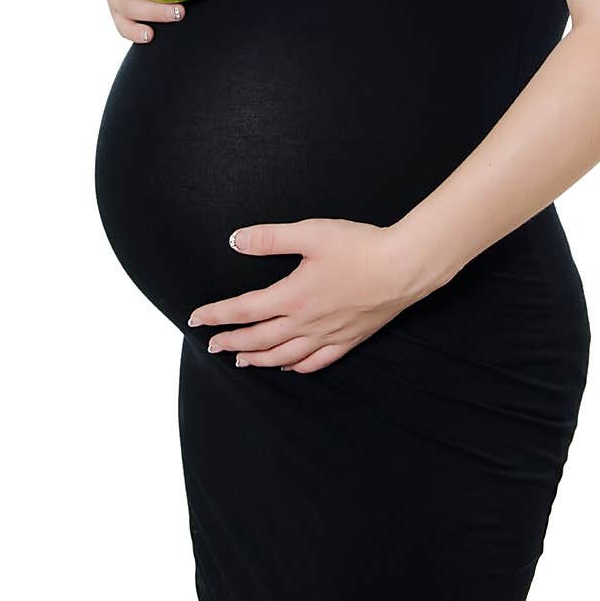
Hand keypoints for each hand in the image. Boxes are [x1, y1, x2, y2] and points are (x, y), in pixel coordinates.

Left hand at [187, 219, 415, 373]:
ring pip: (283, 356)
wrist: (403, 267)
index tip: (196, 318)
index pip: (243, 310)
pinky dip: (296, 367)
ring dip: (258, 359)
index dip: (216, 315)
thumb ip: (270, 238)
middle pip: (258, 339)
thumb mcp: (310, 233)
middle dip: (231, 342)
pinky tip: (288, 366)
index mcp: (292, 296)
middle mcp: (305, 322)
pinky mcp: (348, 339)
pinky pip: (316, 363)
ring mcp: (327, 335)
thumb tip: (236, 240)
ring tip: (241, 360)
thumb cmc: (359, 247)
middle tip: (211, 345)